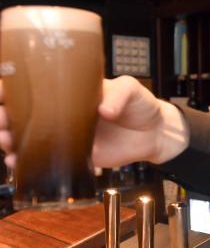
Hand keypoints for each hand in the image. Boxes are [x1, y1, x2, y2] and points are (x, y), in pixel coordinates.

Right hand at [0, 75, 189, 168]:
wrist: (155, 133)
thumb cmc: (141, 105)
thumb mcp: (131, 90)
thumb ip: (119, 95)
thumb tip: (104, 110)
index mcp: (72, 90)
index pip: (36, 85)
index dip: (13, 87)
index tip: (3, 93)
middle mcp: (64, 111)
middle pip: (24, 112)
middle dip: (5, 117)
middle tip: (1, 123)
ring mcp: (68, 134)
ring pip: (30, 136)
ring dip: (11, 139)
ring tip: (5, 141)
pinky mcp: (77, 154)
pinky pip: (48, 158)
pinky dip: (30, 161)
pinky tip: (17, 162)